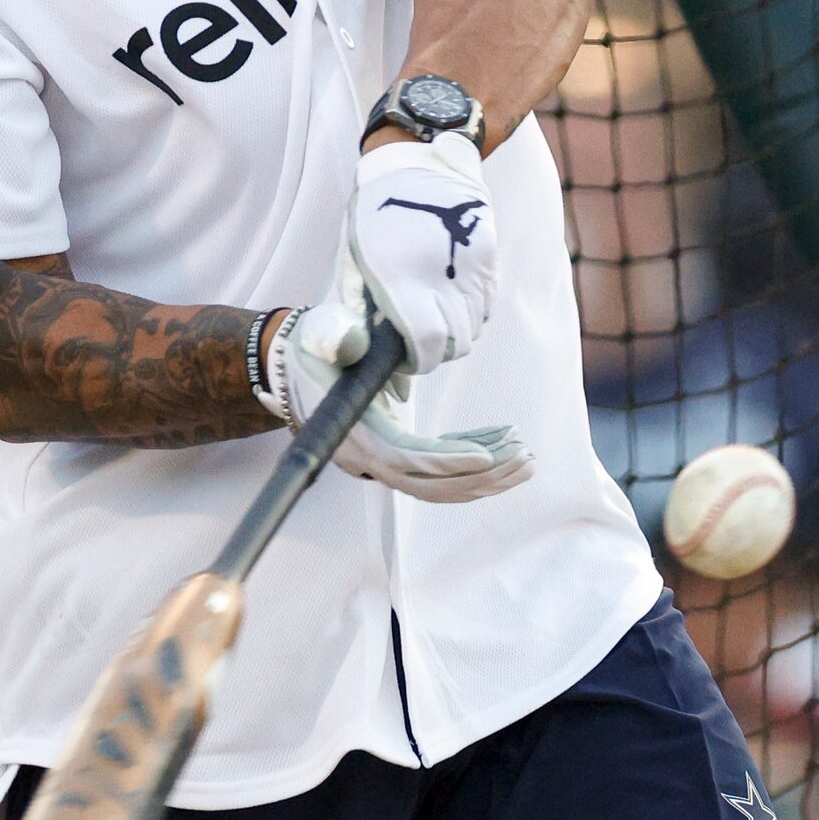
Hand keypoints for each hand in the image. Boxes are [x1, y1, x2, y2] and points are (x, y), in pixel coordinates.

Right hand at [264, 302, 532, 503]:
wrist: (292, 365)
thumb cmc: (312, 347)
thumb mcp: (321, 334)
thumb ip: (338, 337)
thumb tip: (352, 341)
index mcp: (356, 434)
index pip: (406, 460)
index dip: (449, 462)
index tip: (489, 456)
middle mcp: (368, 460)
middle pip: (431, 484)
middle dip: (482, 475)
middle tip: (526, 457)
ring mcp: (380, 463)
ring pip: (440, 485)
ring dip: (485, 476)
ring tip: (525, 457)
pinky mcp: (393, 456)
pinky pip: (438, 471)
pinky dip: (471, 462)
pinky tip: (500, 442)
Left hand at [345, 131, 496, 385]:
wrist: (416, 160)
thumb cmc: (373, 215)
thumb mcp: (356, 262)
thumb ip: (364, 310)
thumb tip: (371, 351)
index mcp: (404, 278)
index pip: (428, 343)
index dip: (419, 360)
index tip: (407, 356)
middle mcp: (444, 275)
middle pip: (457, 342)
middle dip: (437, 349)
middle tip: (418, 339)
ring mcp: (472, 266)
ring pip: (475, 326)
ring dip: (455, 331)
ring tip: (433, 314)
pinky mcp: (488, 255)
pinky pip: (487, 304)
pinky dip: (472, 311)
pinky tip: (450, 296)